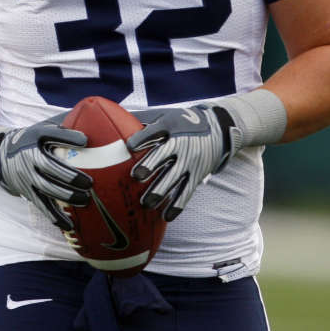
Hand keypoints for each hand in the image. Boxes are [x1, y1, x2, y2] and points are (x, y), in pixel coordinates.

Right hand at [0, 113, 91, 225]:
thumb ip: (62, 128)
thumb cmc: (30, 140)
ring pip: (48, 188)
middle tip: (90, 182)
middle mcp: (29, 157)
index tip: (85, 141)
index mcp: (34, 138)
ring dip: (67, 196)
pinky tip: (71, 225)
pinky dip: (56, 217)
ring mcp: (27, 177)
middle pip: (51, 168)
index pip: (51, 134)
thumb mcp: (41, 129)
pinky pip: (43, 206)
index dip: (68, 137)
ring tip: (85, 199)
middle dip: (71, 176)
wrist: (1, 154)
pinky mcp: (28, 192)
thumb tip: (93, 124)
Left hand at [127, 104, 240, 219]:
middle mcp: (181, 143)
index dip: (142, 138)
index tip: (129, 146)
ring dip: (160, 191)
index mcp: (170, 126)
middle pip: (164, 155)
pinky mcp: (197, 174)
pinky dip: (177, 205)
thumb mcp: (165, 113)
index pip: (155, 131)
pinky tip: (166, 217)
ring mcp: (190, 161)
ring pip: (174, 177)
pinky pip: (187, 192)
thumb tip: (111, 115)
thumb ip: (142, 118)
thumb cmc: (182, 121)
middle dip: (151, 166)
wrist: (218, 128)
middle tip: (136, 176)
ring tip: (146, 203)